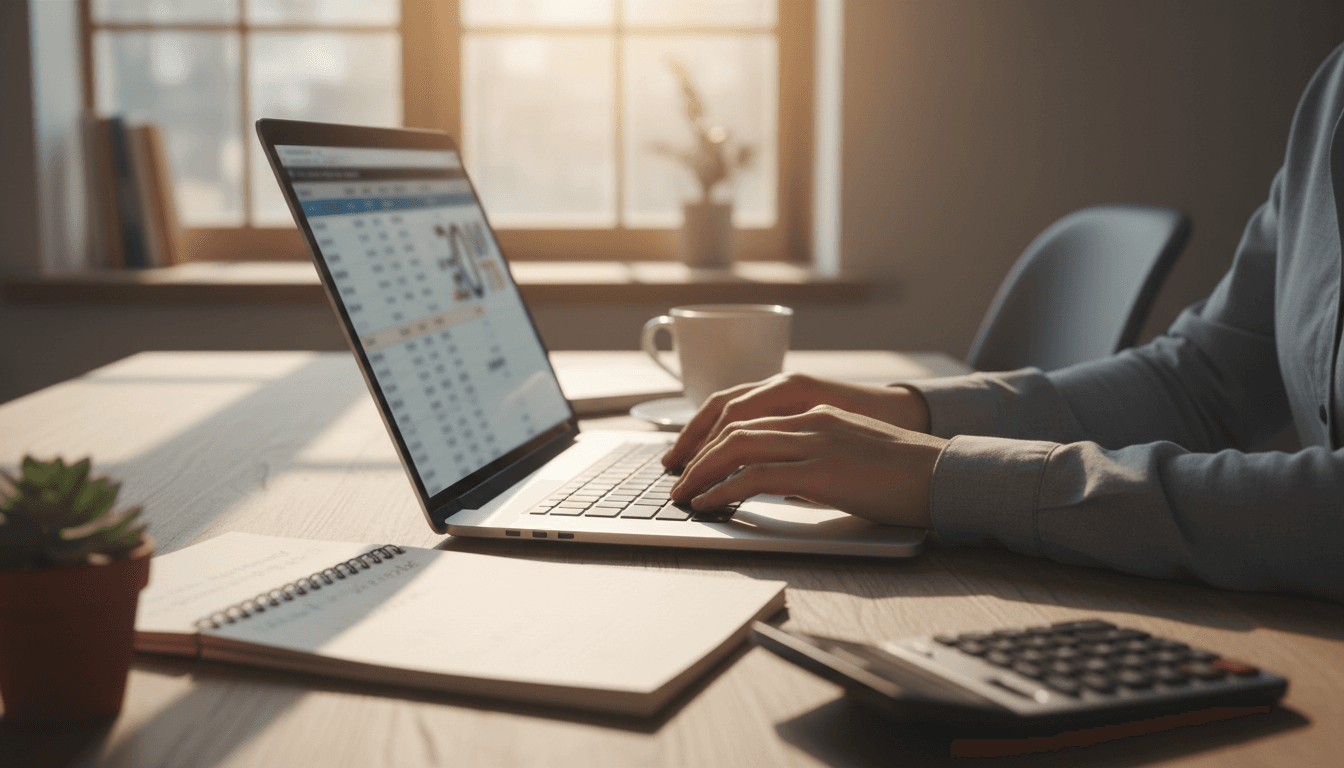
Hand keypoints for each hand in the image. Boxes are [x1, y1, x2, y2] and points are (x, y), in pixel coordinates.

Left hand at [668, 404, 947, 527]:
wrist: (950, 476)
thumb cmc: (906, 476)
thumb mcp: (850, 459)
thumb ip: (813, 464)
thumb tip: (781, 486)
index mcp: (816, 411)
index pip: (746, 413)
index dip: (708, 435)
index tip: (687, 459)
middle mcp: (811, 418)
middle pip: (732, 425)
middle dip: (694, 453)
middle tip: (672, 479)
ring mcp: (816, 441)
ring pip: (737, 447)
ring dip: (700, 472)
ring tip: (682, 496)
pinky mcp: (823, 470)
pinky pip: (756, 476)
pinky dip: (723, 490)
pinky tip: (709, 505)